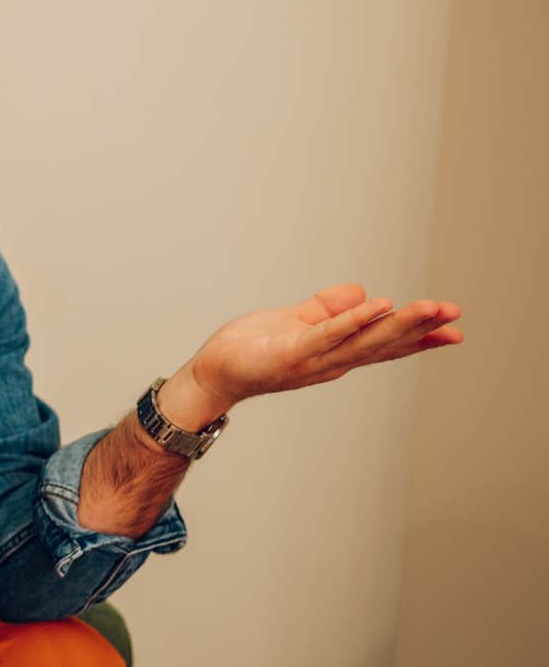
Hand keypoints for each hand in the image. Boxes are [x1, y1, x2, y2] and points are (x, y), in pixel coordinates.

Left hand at [184, 283, 462, 412]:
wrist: (211, 374)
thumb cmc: (250, 349)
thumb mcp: (296, 322)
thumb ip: (328, 309)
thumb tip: (363, 293)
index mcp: (335, 352)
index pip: (384, 343)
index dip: (419, 337)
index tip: (454, 328)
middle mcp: (330, 361)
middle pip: (382, 343)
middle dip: (421, 329)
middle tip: (455, 315)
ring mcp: (311, 360)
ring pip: (362, 340)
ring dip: (398, 324)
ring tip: (430, 309)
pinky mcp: (289, 354)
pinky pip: (325, 335)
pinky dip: (352, 321)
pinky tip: (376, 306)